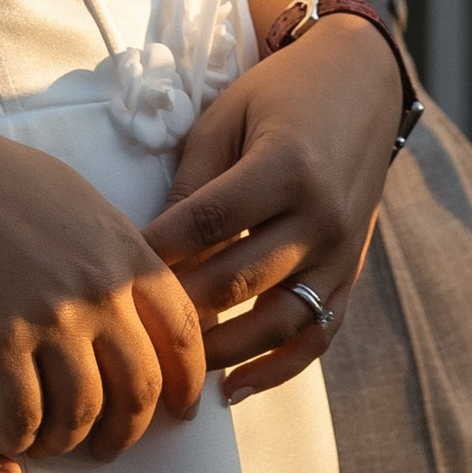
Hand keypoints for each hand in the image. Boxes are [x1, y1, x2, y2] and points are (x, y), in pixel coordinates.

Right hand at [0, 118, 208, 461]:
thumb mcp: (80, 203)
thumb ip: (115, 252)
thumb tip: (136, 297)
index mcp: (126, 253)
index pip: (184, 333)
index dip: (187, 382)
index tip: (179, 408)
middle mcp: (99, 291)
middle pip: (139, 387)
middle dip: (129, 429)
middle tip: (111, 446)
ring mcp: (50, 319)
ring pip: (82, 412)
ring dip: (69, 440)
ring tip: (53, 444)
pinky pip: (24, 417)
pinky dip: (20, 438)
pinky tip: (8, 435)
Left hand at [145, 15, 405, 406]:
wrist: (361, 83)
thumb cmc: (281, 93)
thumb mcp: (228, 118)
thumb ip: (193, 185)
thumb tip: (148, 250)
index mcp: (287, 166)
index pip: (207, 224)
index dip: (156, 252)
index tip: (109, 272)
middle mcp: (320, 215)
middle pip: (237, 281)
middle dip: (177, 307)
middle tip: (127, 329)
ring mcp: (341, 250)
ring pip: (277, 322)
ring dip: (221, 351)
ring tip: (173, 367)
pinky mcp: (352, 272)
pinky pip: (318, 335)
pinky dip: (278, 370)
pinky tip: (234, 389)